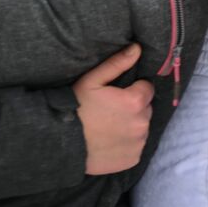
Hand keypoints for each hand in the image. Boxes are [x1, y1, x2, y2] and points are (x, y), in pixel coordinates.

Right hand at [73, 44, 153, 175]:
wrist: (60, 145)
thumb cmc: (75, 109)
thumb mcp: (92, 81)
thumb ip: (117, 63)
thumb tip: (138, 48)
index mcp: (135, 101)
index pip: (147, 89)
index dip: (133, 90)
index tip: (118, 96)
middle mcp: (142, 122)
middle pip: (146, 109)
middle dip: (133, 108)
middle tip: (111, 112)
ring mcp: (139, 142)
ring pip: (142, 127)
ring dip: (132, 126)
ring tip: (109, 128)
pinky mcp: (133, 159)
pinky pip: (137, 146)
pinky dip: (128, 144)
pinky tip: (110, 142)